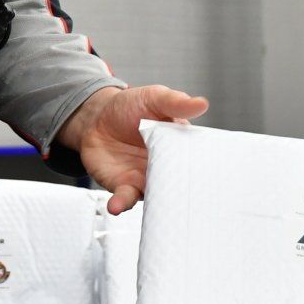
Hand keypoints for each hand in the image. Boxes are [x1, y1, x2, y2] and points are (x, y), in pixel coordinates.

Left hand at [56, 85, 209, 213]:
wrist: (97, 118)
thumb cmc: (130, 107)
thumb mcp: (155, 98)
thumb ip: (176, 102)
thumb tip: (202, 104)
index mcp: (179, 145)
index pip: (197, 160)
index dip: (202, 168)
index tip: (207, 176)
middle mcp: (166, 167)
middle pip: (180, 184)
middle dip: (183, 192)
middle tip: (184, 195)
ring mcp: (146, 179)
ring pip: (156, 196)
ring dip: (156, 203)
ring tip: (154, 204)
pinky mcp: (124, 187)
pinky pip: (125, 199)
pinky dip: (121, 204)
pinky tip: (117, 205)